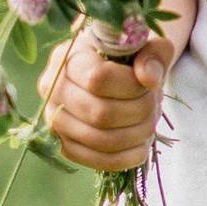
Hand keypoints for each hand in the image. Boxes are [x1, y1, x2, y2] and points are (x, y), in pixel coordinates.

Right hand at [40, 22, 171, 174]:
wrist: (114, 77)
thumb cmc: (130, 57)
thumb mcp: (148, 45)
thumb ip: (153, 54)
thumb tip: (149, 79)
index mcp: (68, 57)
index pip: (97, 78)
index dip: (131, 86)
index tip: (147, 83)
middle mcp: (52, 89)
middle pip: (100, 113)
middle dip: (139, 112)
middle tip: (154, 105)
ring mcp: (55, 121)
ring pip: (101, 139)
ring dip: (136, 134)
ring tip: (150, 122)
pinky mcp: (65, 146)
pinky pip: (98, 160)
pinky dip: (127, 157)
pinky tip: (142, 145)